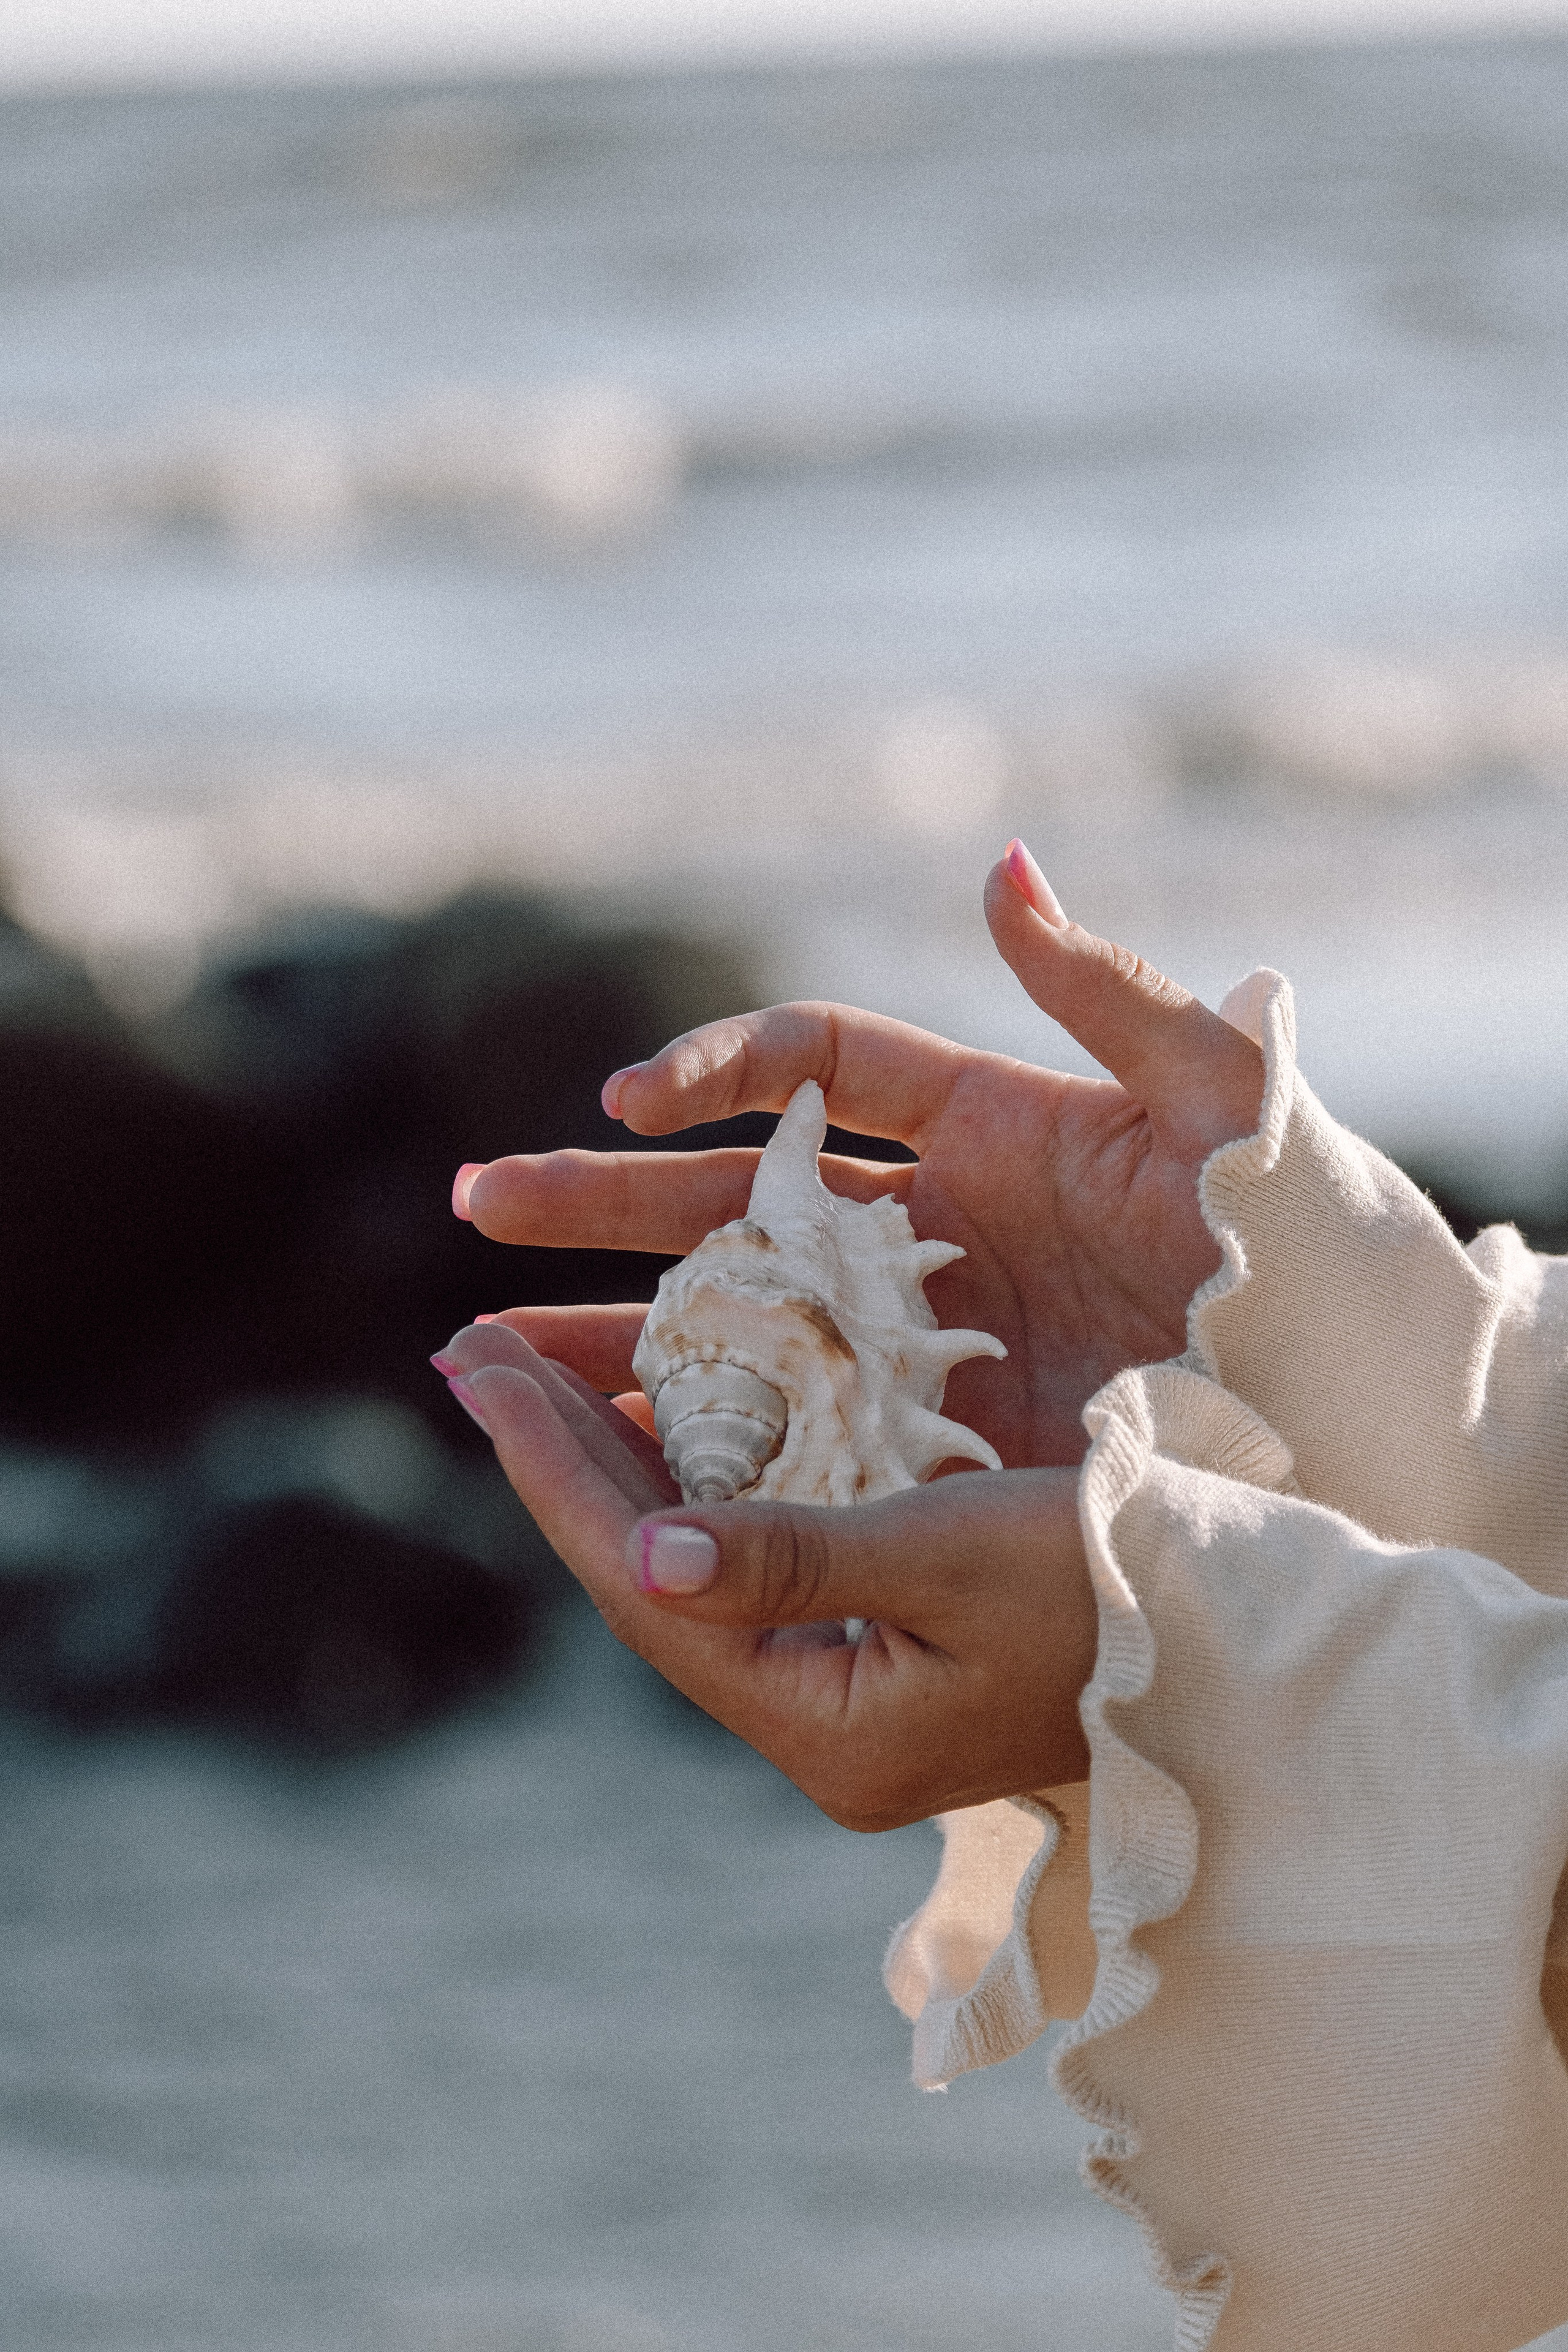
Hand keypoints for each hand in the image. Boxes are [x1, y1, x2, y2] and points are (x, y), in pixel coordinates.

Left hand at [434, 1323, 1094, 1826]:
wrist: (1250, 1642)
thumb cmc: (1125, 1583)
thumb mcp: (961, 1555)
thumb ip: (801, 1558)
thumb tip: (647, 1557)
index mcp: (828, 1727)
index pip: (646, 1588)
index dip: (554, 1469)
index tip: (474, 1361)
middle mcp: (821, 1729)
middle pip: (648, 1584)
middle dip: (558, 1461)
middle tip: (469, 1350)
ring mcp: (852, 1696)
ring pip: (693, 1568)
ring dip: (615, 1467)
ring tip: (531, 1373)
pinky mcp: (885, 1652)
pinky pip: (751, 1560)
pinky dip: (698, 1480)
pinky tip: (661, 1415)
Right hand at [455, 843, 1264, 1468]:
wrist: (1354, 1400)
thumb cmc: (1299, 1235)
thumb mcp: (1216, 1098)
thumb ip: (1103, 989)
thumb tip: (999, 865)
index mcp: (986, 1128)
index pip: (814, 1071)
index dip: (714, 1074)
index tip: (628, 1108)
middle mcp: (935, 1232)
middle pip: (736, 1203)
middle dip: (602, 1203)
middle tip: (479, 1207)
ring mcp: (927, 1342)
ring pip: (744, 1325)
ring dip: (622, 1329)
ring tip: (492, 1353)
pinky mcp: (939, 1441)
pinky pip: (800, 1433)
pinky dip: (710, 1439)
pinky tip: (610, 1457)